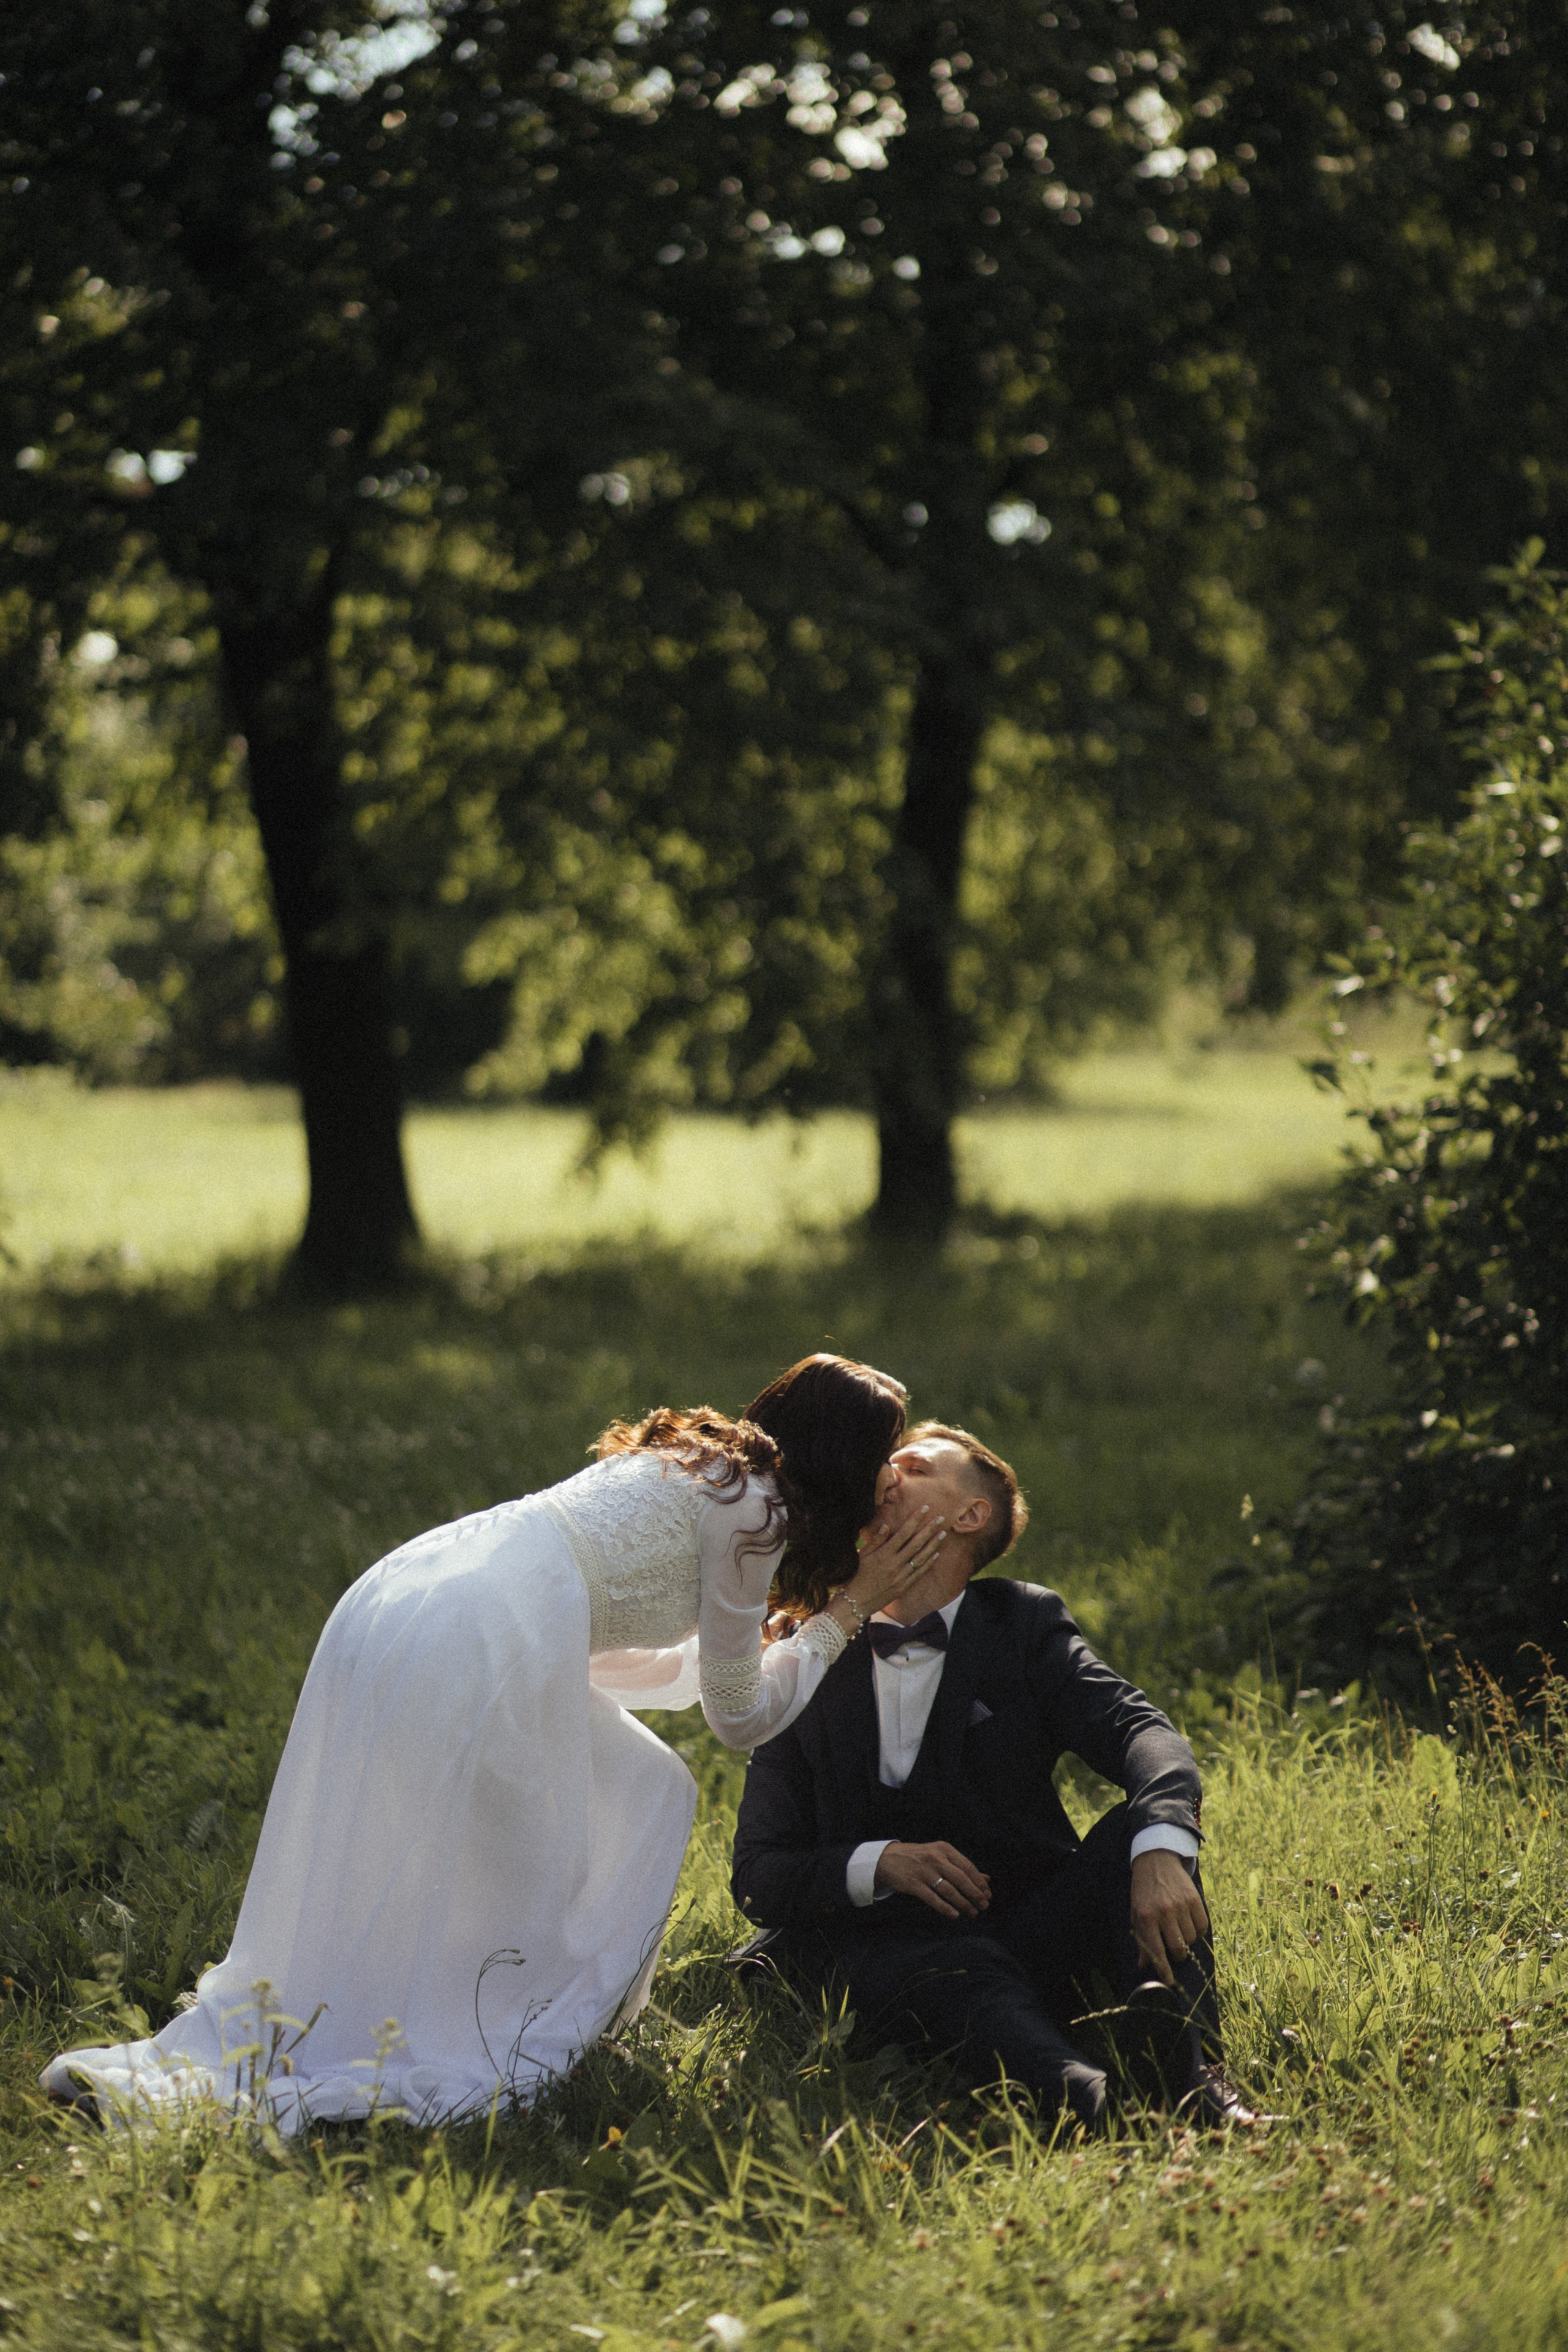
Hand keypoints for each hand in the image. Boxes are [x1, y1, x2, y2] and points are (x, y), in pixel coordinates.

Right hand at [833, 1502, 947, 1624]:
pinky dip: (929, 1563)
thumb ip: (875, 1541)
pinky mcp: (903, 1587)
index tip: (924, 1508)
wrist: (855, 1603)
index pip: (903, 1533)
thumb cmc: (855, 1577)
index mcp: (883, 1555)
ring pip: (921, 1558)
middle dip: (929, 1529)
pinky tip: (937, 1554)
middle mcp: (894, 1565)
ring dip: (933, 1545)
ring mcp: (900, 1577)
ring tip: (943, 1533)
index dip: (915, 1520)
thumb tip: (887, 1526)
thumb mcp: (861, 1556)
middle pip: (916, 1544)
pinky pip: (919, 1573)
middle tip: (941, 1518)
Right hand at [873, 1840, 990, 1919]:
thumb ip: (962, 1866)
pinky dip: (945, 1908)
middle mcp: (935, 1858)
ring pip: (949, 1890)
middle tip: (984, 1906)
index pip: (968, 1867)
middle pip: (961, 1879)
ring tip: (972, 1913)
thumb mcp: (940, 1855)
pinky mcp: (913, 1884)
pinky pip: (933, 1898)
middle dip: (975, 1894)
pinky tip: (955, 1915)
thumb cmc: (918, 1857)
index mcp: (944, 1849)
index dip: (979, 1882)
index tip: (988, 1895)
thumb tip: (987, 1878)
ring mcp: (924, 1871)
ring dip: (963, 1903)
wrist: (887, 1858)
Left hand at [1130, 1849, 1208, 1985]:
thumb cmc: (1144, 1892)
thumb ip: (1142, 1940)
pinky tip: (1189, 1923)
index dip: (1164, 1969)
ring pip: (1191, 1939)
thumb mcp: (1136, 1914)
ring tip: (1179, 1929)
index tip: (1170, 1982)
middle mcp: (1164, 1912)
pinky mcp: (1194, 1899)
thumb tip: (1143, 1966)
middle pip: (1179, 1949)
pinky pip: (1203, 1927)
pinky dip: (1198, 1931)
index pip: (1156, 1951)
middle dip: (1177, 1954)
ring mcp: (1181, 1905)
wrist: (1155, 1861)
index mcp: (1146, 1917)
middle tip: (1174, 1947)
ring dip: (1187, 1941)